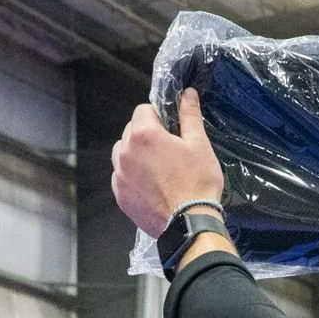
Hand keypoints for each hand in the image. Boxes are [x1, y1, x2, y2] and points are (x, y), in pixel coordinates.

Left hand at [110, 90, 224, 236]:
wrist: (190, 223)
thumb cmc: (197, 182)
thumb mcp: (199, 144)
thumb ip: (189, 115)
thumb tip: (187, 93)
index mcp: (143, 134)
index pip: (143, 110)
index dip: (159, 117)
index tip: (171, 130)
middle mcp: (125, 152)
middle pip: (131, 131)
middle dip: (147, 135)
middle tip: (169, 151)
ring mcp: (120, 175)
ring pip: (123, 154)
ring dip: (136, 155)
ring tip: (159, 169)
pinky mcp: (120, 195)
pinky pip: (122, 177)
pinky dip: (133, 177)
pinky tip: (152, 185)